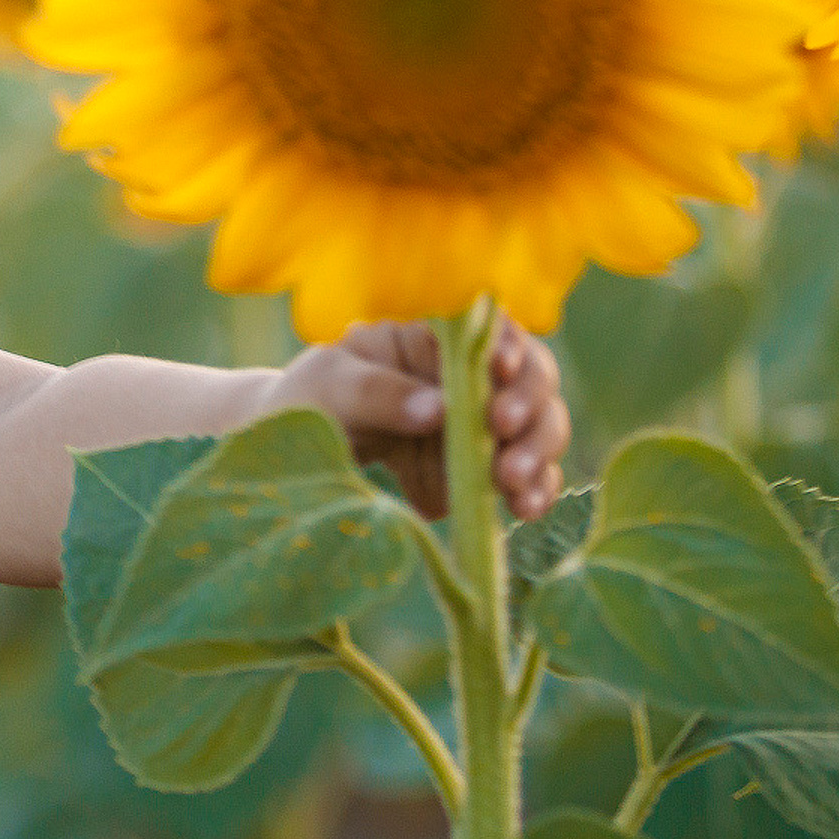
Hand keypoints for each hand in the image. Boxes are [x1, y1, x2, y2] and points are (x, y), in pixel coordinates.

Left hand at [260, 316, 568, 521]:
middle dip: (528, 407)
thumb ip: (379, 392)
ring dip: (536, 454)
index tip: (501, 369)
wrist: (298, 453)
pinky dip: (534, 490)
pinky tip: (526, 507)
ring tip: (512, 484)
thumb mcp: (332, 385)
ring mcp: (483, 424)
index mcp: (436, 337)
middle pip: (533, 379)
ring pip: (540, 428)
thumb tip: (439, 408)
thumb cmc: (313, 399)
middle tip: (501, 430)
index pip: (493, 331)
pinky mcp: (485, 469)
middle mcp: (472, 375)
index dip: (511, 346)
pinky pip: (526, 476)